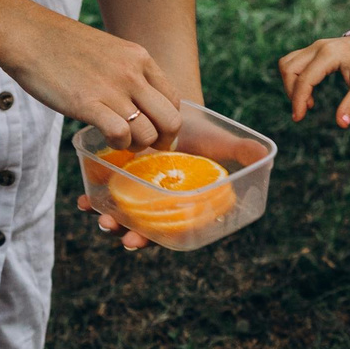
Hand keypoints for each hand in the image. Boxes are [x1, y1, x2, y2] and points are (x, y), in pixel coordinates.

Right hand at [0, 11, 184, 149]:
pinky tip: (105, 138)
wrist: (26, 35)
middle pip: (170, 121)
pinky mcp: (88, 103)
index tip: (152, 131)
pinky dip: (117, 144)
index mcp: (140, 59)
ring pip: (148, 133)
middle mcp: (133, 73)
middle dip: (160, 142)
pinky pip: (121, 135)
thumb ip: (126, 72)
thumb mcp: (107, 50)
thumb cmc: (60, 45)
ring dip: (136, 146)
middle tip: (142, 146)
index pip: (174, 101)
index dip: (166, 123)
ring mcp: (112, 88)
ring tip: (119, 142)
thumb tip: (136, 100)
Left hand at [74, 119, 264, 254]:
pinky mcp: (121, 180)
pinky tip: (85, 197)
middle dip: (129, 235)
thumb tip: (264, 155)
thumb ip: (240, 151)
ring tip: (99, 216)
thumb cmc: (202, 131)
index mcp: (184, 206)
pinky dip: (95, 198)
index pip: (169, 231)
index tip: (138, 240)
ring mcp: (139, 194)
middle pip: (143, 229)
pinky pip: (107, 194)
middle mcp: (160, 206)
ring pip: (124, 215)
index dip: (153, 239)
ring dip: (110, 220)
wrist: (173, 109)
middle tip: (119, 234)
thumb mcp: (220, 139)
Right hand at [278, 36, 349, 126]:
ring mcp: (314, 47)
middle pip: (289, 69)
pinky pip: (293, 61)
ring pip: (287, 63)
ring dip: (290, 84)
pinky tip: (308, 91)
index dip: (298, 100)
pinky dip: (294, 77)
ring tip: (307, 102)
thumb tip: (342, 124)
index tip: (298, 118)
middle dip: (291, 93)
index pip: (304, 79)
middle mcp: (318, 47)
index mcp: (329, 54)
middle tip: (303, 112)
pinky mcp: (313, 50)